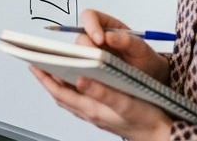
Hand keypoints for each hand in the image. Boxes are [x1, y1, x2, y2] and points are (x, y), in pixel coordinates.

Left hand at [29, 66, 172, 140]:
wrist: (162, 134)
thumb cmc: (147, 119)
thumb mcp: (124, 103)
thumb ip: (101, 92)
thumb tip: (79, 79)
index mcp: (92, 109)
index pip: (59, 92)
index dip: (44, 79)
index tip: (33, 64)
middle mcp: (91, 112)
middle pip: (61, 94)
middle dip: (47, 79)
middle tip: (38, 63)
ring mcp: (97, 114)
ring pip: (70, 97)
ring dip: (59, 83)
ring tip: (53, 69)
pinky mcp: (104, 113)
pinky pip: (82, 100)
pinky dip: (74, 89)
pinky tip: (78, 80)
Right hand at [79, 9, 169, 82]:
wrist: (150, 76)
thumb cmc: (145, 58)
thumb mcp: (141, 48)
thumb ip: (127, 40)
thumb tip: (108, 36)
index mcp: (106, 25)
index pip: (89, 16)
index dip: (90, 25)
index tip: (99, 40)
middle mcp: (95, 38)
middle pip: (80, 37)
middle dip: (86, 47)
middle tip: (97, 59)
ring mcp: (92, 54)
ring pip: (78, 54)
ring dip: (85, 62)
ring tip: (98, 71)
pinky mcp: (90, 69)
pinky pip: (81, 68)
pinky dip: (84, 72)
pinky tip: (94, 79)